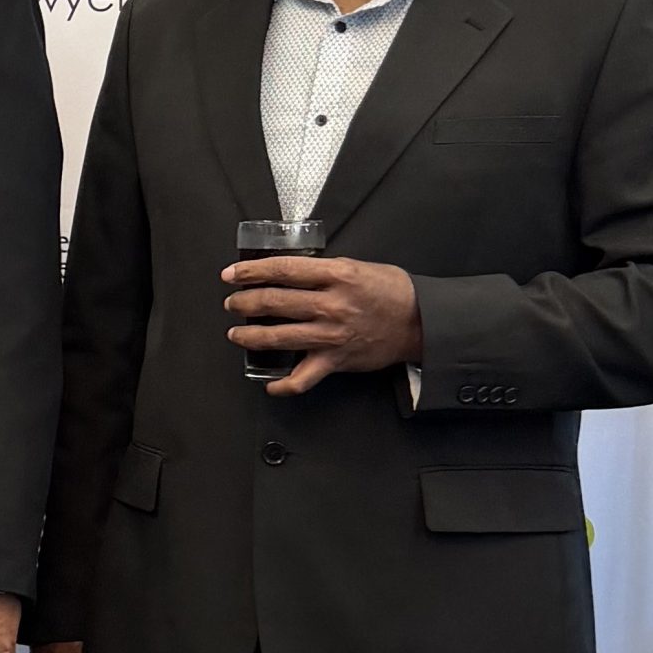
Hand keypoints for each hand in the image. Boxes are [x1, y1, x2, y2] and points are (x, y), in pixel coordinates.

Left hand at [224, 254, 423, 396]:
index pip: (283, 270)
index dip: (251, 271)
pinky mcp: (336, 360)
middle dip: (244, 302)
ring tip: (237, 333)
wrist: (421, 321)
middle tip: (232, 303)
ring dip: (250, 336)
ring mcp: (331, 335)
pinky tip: (269, 384)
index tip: (231, 274)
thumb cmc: (391, 291)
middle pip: (274, 302)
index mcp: (337, 275)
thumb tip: (286, 272)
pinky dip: (283, 385)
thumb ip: (322, 271)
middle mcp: (331, 305)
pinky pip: (303, 379)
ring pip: (279, 337)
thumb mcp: (357, 267)